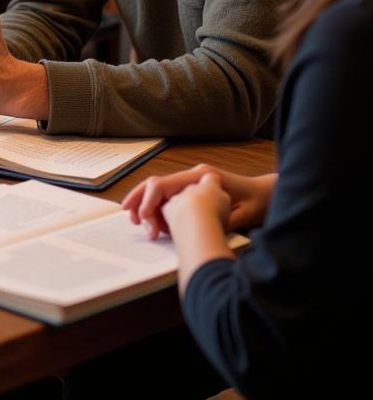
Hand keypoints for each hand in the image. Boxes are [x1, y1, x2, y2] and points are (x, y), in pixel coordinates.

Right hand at [123, 164, 275, 239]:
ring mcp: (192, 182)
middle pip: (156, 183)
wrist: (268, 195)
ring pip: (159, 190)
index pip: (164, 184)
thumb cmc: (258, 202)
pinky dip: (157, 208)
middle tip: (130, 217)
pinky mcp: (194, 191)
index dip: (150, 201)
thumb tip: (195, 223)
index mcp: (200, 176)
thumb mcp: (242, 215)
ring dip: (146, 204)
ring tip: (139, 222)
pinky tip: (155, 222)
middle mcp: (193, 176)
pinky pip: (169, 197)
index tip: (145, 220)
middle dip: (140, 199)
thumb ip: (219, 217)